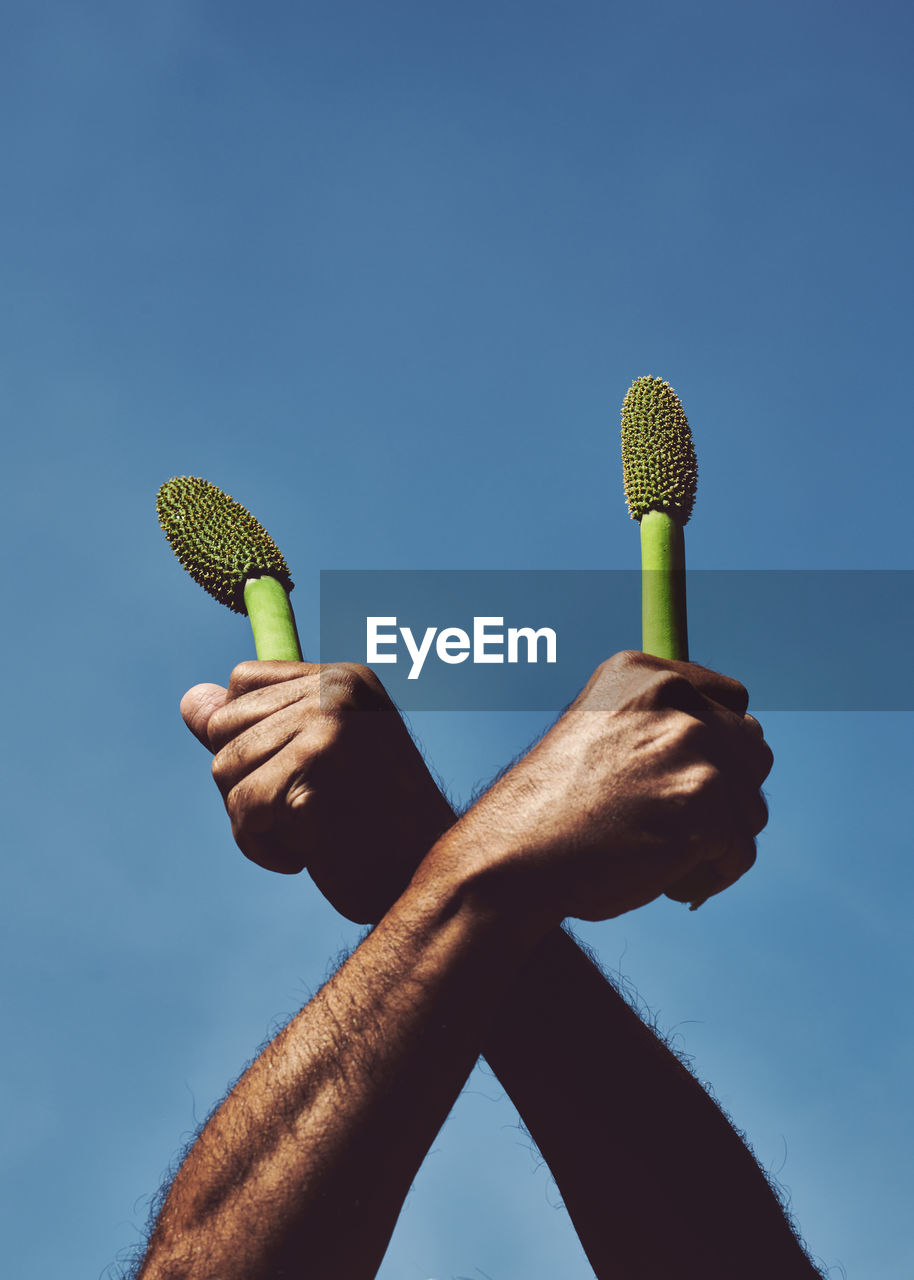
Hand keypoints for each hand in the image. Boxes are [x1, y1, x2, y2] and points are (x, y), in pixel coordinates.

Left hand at [180, 661, 454, 922]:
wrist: (426, 875)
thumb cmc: (374, 821)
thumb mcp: (318, 755)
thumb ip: (257, 724)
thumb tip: (190, 700)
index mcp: (343, 678)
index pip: (241, 682)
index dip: (248, 733)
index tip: (294, 771)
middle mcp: (335, 692)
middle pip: (223, 725)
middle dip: (247, 778)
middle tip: (305, 806)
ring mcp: (325, 731)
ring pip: (225, 771)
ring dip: (255, 818)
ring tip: (309, 831)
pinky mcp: (311, 779)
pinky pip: (242, 812)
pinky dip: (262, 846)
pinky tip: (307, 854)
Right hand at [419, 651, 771, 927]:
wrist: (513, 858)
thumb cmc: (549, 808)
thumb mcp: (597, 732)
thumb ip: (658, 724)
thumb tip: (736, 739)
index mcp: (643, 674)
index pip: (731, 699)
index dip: (720, 742)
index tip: (692, 774)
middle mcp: (674, 702)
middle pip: (752, 747)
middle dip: (728, 789)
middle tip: (683, 824)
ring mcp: (693, 753)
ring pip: (751, 804)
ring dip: (723, 836)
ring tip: (671, 855)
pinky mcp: (706, 811)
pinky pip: (740, 850)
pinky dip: (716, 872)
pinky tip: (675, 880)